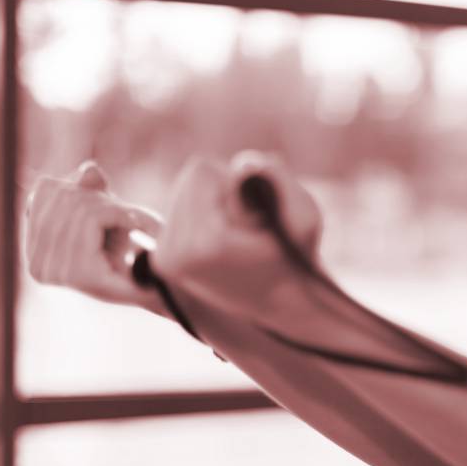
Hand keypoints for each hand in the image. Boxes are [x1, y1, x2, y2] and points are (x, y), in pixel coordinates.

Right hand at [23, 160, 165, 309]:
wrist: (154, 286)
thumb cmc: (127, 248)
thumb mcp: (103, 212)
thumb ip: (91, 190)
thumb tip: (90, 169)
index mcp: (34, 251)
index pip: (44, 189)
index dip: (78, 185)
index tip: (105, 202)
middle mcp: (36, 265)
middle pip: (63, 196)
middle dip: (99, 197)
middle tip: (124, 214)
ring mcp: (55, 271)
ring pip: (80, 206)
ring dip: (113, 207)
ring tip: (130, 221)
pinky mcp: (79, 273)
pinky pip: (93, 218)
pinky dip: (119, 213)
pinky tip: (133, 225)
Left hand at [151, 151, 322, 318]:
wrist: (283, 302)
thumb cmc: (298, 258)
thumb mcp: (305, 216)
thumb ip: (279, 179)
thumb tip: (244, 163)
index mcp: (205, 242)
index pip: (202, 169)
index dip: (235, 181)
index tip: (256, 216)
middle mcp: (173, 254)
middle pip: (187, 179)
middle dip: (220, 191)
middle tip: (247, 225)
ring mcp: (163, 260)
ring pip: (182, 193)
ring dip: (213, 203)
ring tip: (236, 235)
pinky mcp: (161, 261)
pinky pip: (177, 213)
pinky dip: (202, 216)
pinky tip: (222, 242)